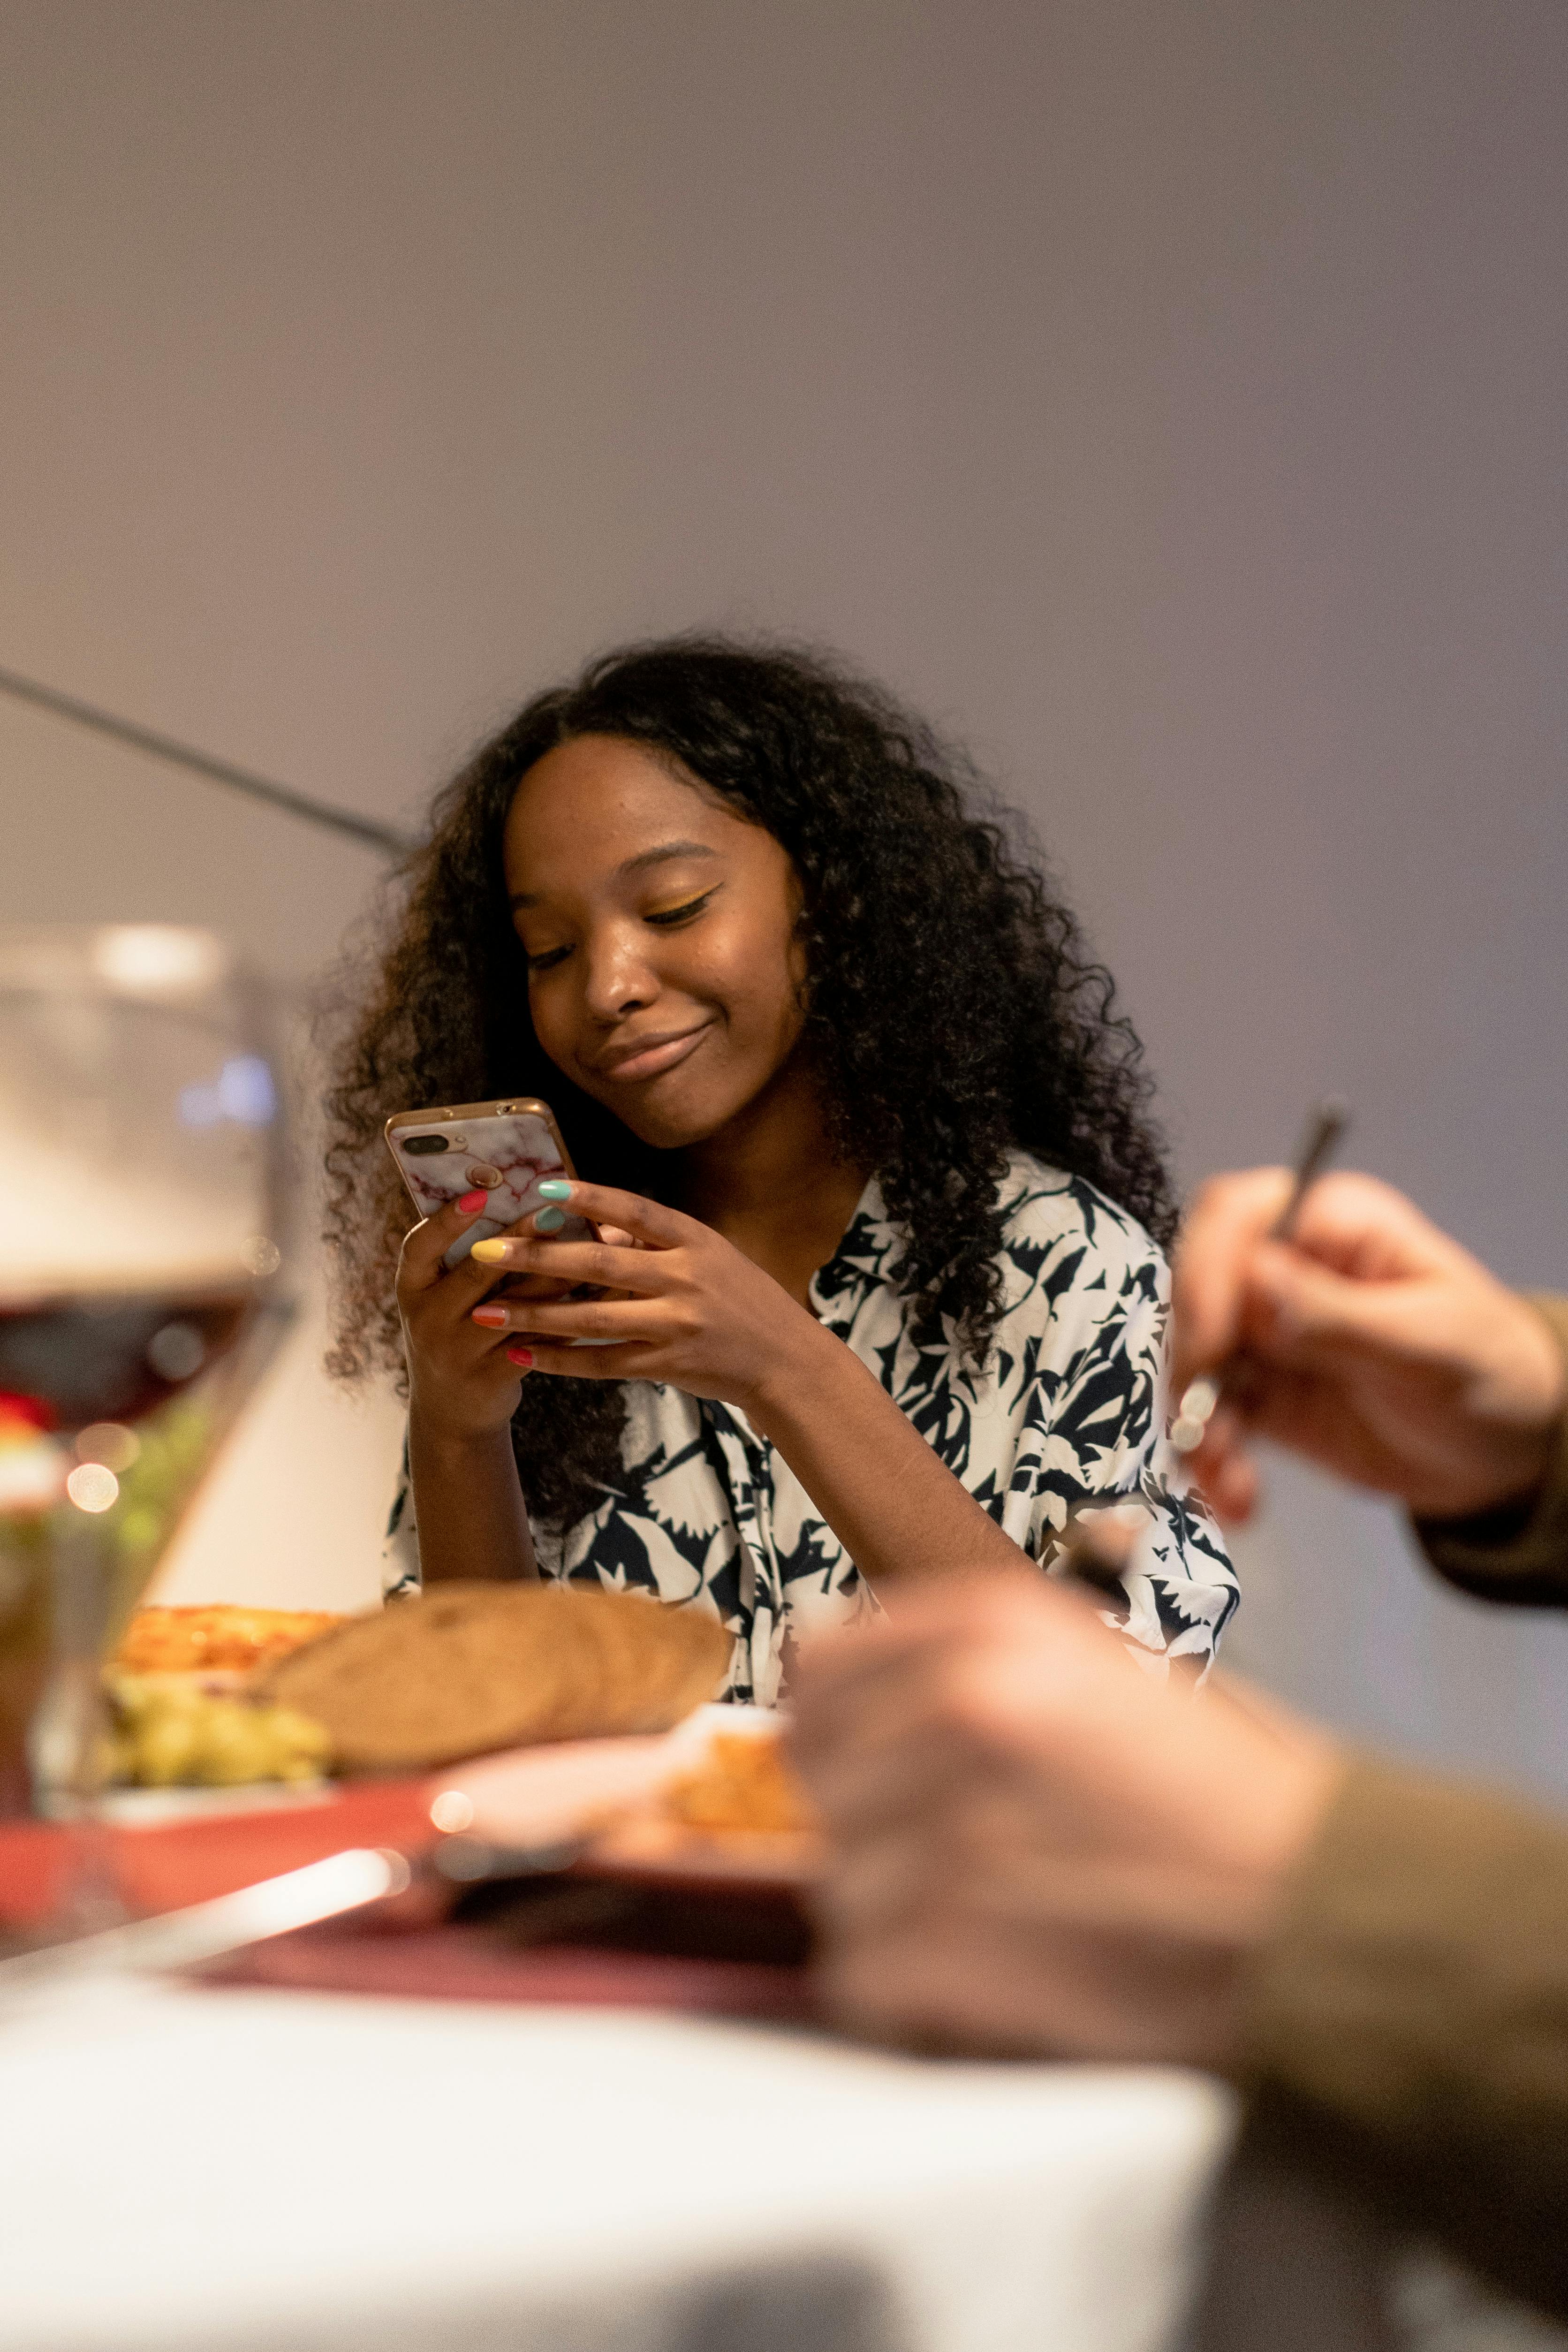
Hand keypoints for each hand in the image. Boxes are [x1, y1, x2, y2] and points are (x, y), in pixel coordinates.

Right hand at [396, 1189, 584, 1446]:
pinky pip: (537, 1340)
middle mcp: (429, 1319)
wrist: (450, 1411)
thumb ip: (468, 1257)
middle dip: (518, 1241)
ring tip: (591, 1248)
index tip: (478, 1194)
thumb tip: (525, 1202)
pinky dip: (570, 1316)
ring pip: (515, 1307)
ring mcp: (459, 1351)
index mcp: (412, 1289)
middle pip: (476, 1274)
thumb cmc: (454, 1332)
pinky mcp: (492, 1376)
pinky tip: (600, 1295)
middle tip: (553, 1213)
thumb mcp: (443, 1297)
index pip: (419, 1247)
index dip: (446, 1221)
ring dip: (556, 1277)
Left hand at [460, 1181, 819, 1409]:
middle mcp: (685, 1278)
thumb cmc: (743, 1300)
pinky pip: (602, 1361)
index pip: (635, 1211)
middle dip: (537, 1258)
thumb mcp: (710, 1256)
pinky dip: (560, 1359)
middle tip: (485, 1251)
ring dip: (534, 1315)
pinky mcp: (668, 1365)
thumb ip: (654, 1242)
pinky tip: (522, 1354)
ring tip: (485, 1310)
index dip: (588, 1198)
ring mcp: (676, 1324)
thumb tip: (593, 1227)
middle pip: (600, 1263)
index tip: (540, 1189)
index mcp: (695, 1241)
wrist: (786, 1361)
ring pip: (591, 1318)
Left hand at [787, 1571, 1340, 2063]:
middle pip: (813, 1768)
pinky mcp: (946, 1931)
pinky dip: (908, 1990)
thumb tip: (858, 1692)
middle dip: (864, 1816)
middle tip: (944, 1855)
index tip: (862, 1757)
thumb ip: (986, 1666)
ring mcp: (947, 1817)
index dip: (838, 1720)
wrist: (1322, 1908)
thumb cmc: (1232, 1800)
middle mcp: (961, 1701)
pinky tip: (988, 1980)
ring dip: (894, 1911)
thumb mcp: (1112, 1670)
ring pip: (835, 1874)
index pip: (823, 1662)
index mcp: (996, 1625)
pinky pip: (858, 1967)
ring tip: (995, 1921)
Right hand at [1172, 1169, 1566, 1522]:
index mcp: (1332, 1226)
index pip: (1235, 1217)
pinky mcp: (1260, 1393)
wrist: (1505, 1448)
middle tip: (1203, 1425)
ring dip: (1196, 1424)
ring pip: (1193, 1361)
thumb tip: (1254, 1282)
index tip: (1210, 1343)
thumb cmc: (1489, 1369)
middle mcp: (1286, 1269)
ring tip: (1227, 1478)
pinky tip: (1239, 1497)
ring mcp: (1266, 1333)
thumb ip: (1339, 1316)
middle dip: (1191, 1360)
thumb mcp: (1429, 1343)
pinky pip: (1211, 1418)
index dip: (1206, 1271)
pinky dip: (1213, 1458)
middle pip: (1197, 1289)